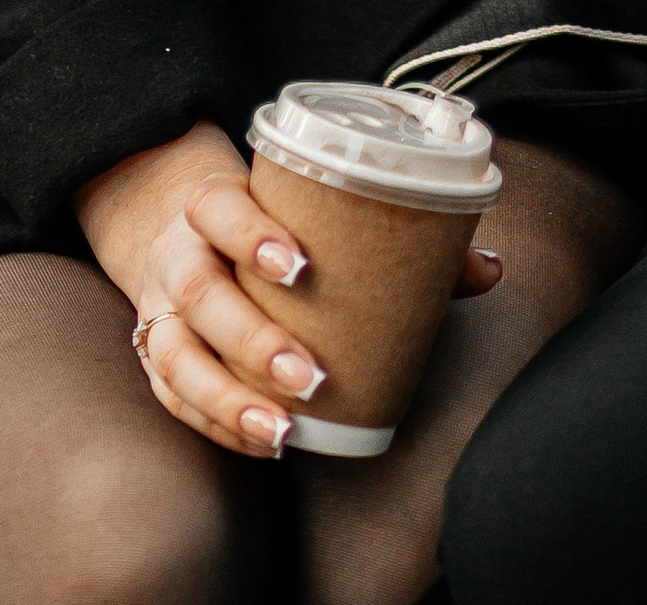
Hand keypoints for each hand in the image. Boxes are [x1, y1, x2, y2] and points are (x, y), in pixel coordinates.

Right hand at [76, 122, 500, 456]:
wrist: (183, 232)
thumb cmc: (271, 224)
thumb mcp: (311, 212)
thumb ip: (397, 235)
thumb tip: (490, 268)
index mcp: (212, 204)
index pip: (219, 208)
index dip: (252, 234)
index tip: (301, 267)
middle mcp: (178, 255)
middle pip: (200, 295)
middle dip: (252, 341)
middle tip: (309, 376)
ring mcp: (159, 308)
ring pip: (175, 357)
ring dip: (228, 400)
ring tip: (283, 432)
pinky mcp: (156, 355)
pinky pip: (173, 398)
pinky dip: (216, 425)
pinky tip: (263, 443)